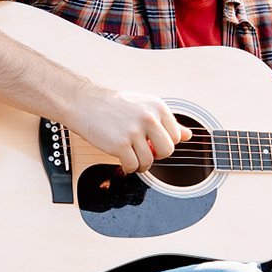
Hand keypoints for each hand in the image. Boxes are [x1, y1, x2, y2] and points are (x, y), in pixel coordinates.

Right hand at [66, 86, 191, 173]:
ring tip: (131, 156)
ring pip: (149, 161)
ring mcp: (134, 131)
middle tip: (144, 151)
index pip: (176, 136)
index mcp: (157, 106)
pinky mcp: (120, 144)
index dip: (164, 143)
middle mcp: (148, 117)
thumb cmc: (112, 105)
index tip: (152, 142)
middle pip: (167, 151)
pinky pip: (133, 166)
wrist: (84, 103)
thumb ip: (166, 121)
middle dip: (156, 155)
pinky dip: (128, 167)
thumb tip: (188, 135)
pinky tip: (122, 159)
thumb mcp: (143, 106)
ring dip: (140, 164)